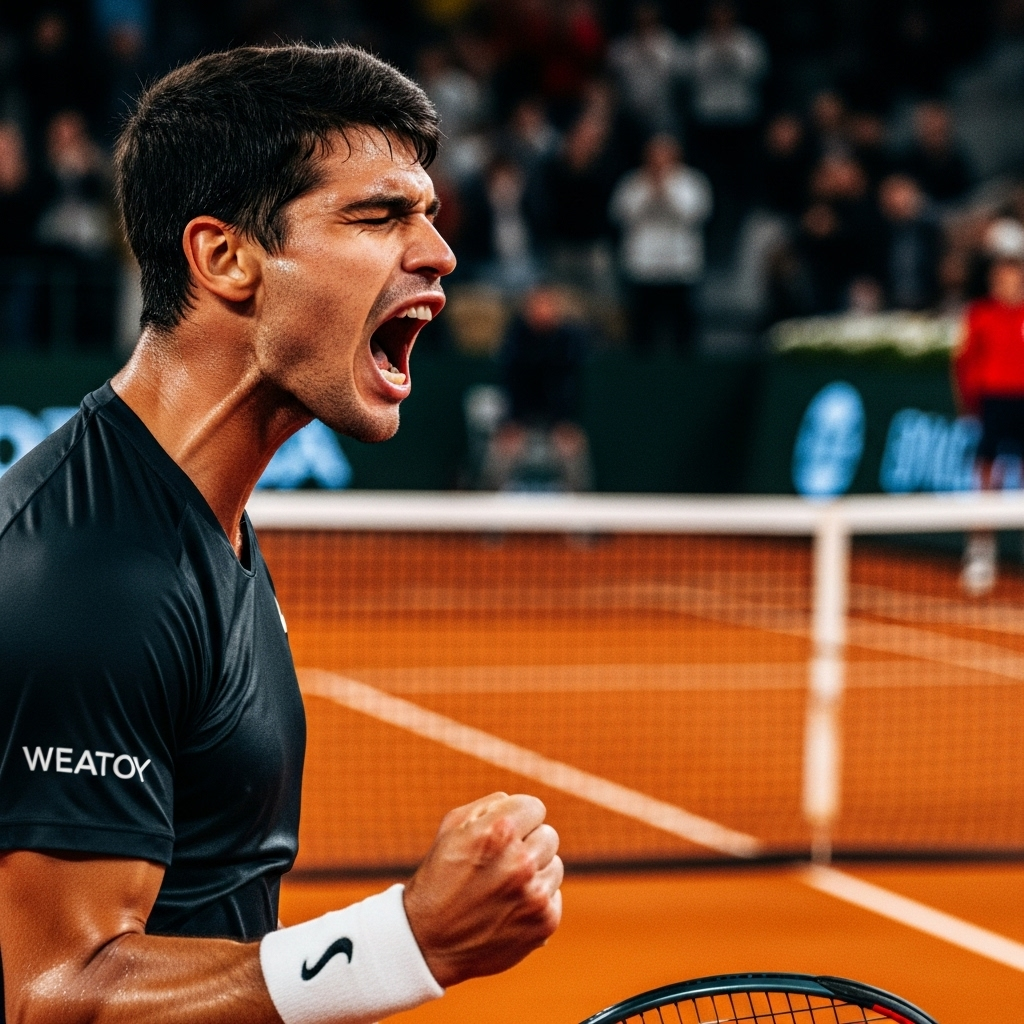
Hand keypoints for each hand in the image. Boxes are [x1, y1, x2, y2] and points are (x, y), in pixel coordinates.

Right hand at [402, 792, 562, 986]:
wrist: (428, 942)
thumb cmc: (439, 877)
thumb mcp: (453, 828)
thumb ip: (491, 806)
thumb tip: (518, 803)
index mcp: (499, 831)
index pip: (535, 807)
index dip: (518, 819)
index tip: (504, 834)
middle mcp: (520, 861)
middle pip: (548, 835)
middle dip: (527, 844)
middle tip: (501, 862)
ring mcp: (535, 894)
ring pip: (554, 865)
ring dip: (535, 872)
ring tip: (503, 887)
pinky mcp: (544, 922)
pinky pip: (554, 895)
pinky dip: (536, 900)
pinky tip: (510, 907)